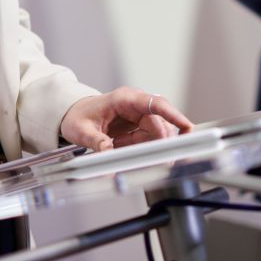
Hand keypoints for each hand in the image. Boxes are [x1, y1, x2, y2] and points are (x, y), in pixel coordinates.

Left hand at [59, 87, 193, 151]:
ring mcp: (139, 116)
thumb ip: (96, 142)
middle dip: (162, 143)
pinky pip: (148, 141)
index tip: (187, 126)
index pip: (155, 104)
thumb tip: (108, 153)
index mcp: (125, 99)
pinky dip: (141, 150)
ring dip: (147, 148)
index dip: (173, 114)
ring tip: (124, 151)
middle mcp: (136, 105)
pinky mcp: (138, 127)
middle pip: (160, 124)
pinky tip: (126, 151)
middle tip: (160, 160)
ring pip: (157, 134)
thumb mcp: (82, 130)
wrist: (72, 114)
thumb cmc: (77, 117)